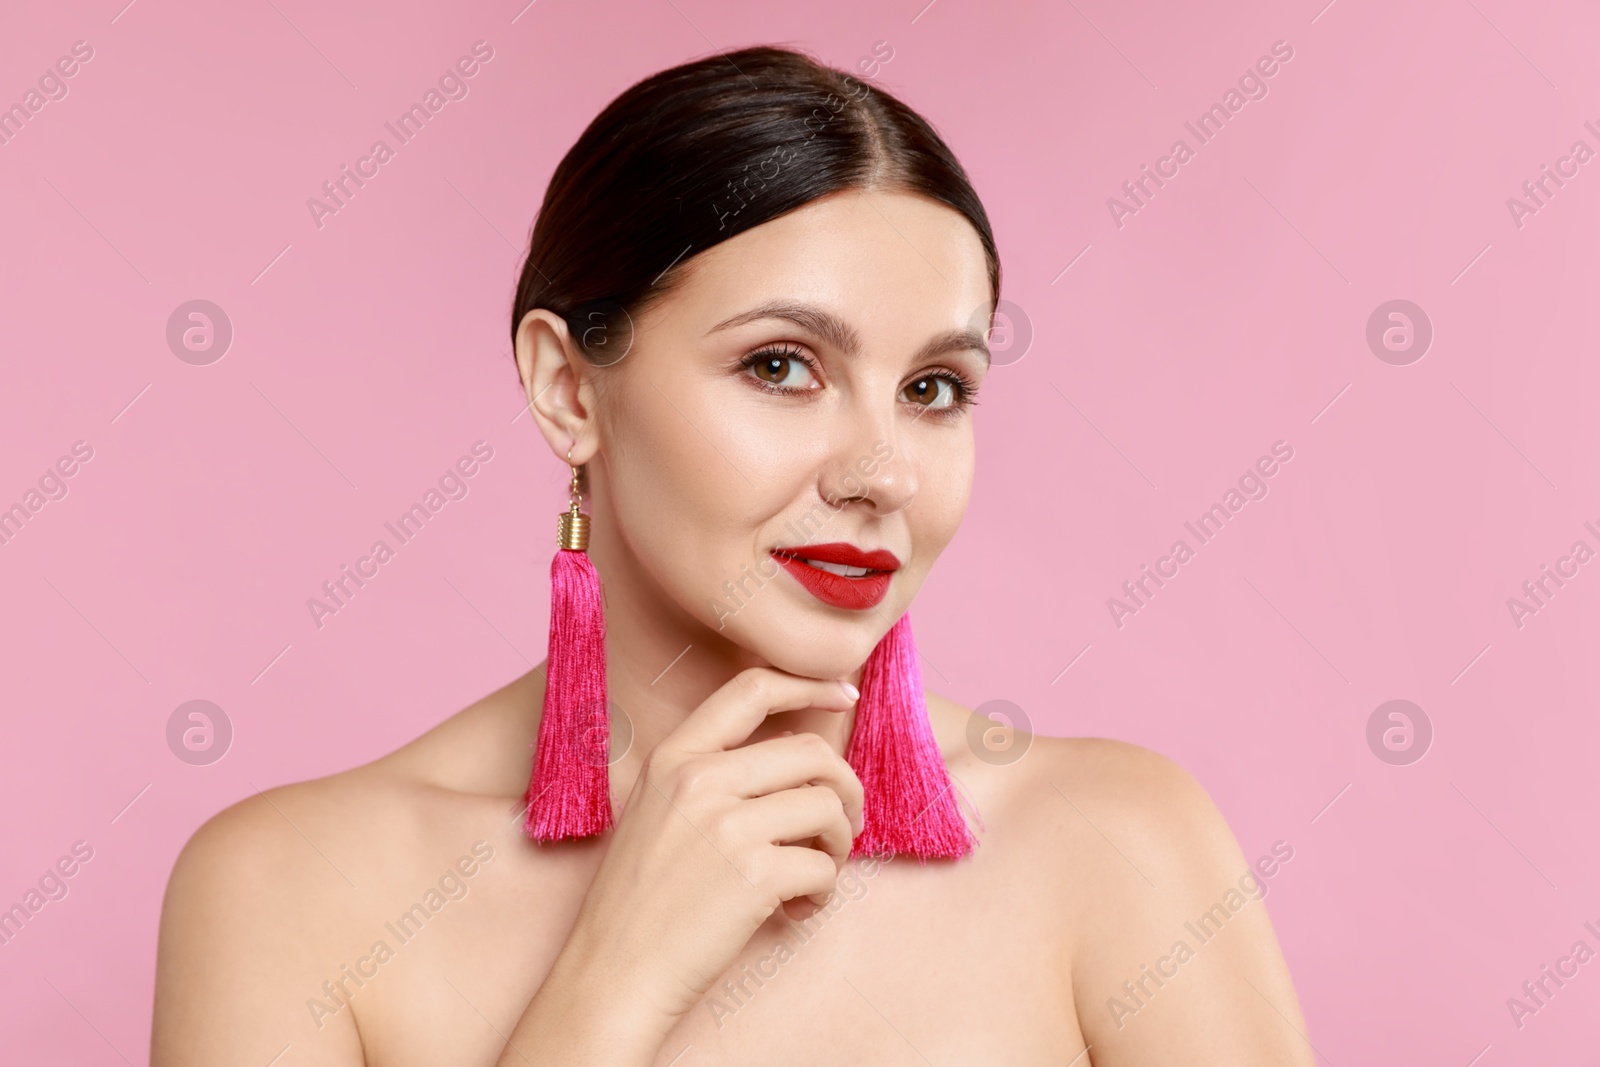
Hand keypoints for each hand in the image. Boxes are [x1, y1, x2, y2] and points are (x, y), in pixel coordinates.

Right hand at [563, 667, 864, 1023]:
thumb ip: (712, 777)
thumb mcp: (657, 811)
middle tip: (841, 826)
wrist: (613, 972)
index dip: (809, 684)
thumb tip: (801, 761)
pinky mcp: (754, 874)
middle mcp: (700, 779)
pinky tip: (797, 911)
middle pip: (811, 752)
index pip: (752, 688)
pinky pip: (823, 866)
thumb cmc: (640, 901)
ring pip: (827, 806)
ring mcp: (728, 825)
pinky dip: (824, 892)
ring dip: (839, 844)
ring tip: (815, 875)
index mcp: (674, 757)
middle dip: (845, 788)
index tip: (844, 695)